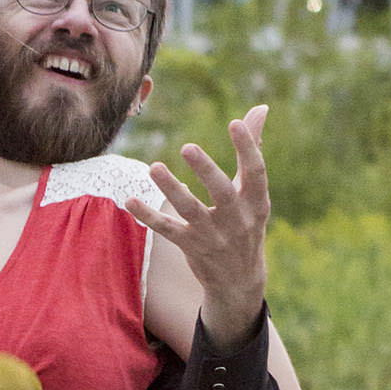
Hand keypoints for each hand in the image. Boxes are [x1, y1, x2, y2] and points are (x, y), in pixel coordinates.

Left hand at [130, 104, 270, 353]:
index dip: (247, 148)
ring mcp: (213, 235)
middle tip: (187, 146)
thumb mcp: (253, 192)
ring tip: (154, 167)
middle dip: (206, 170)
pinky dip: (148, 216)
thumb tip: (260, 108)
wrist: (239, 280)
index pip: (255, 172)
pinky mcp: (191, 247)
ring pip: (190, 210)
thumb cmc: (245, 222)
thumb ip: (253, 148)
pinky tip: (130, 200)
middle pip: (222, 193)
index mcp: (256, 201)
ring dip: (172, 189)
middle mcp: (237, 220)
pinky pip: (167, 230)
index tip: (234, 123)